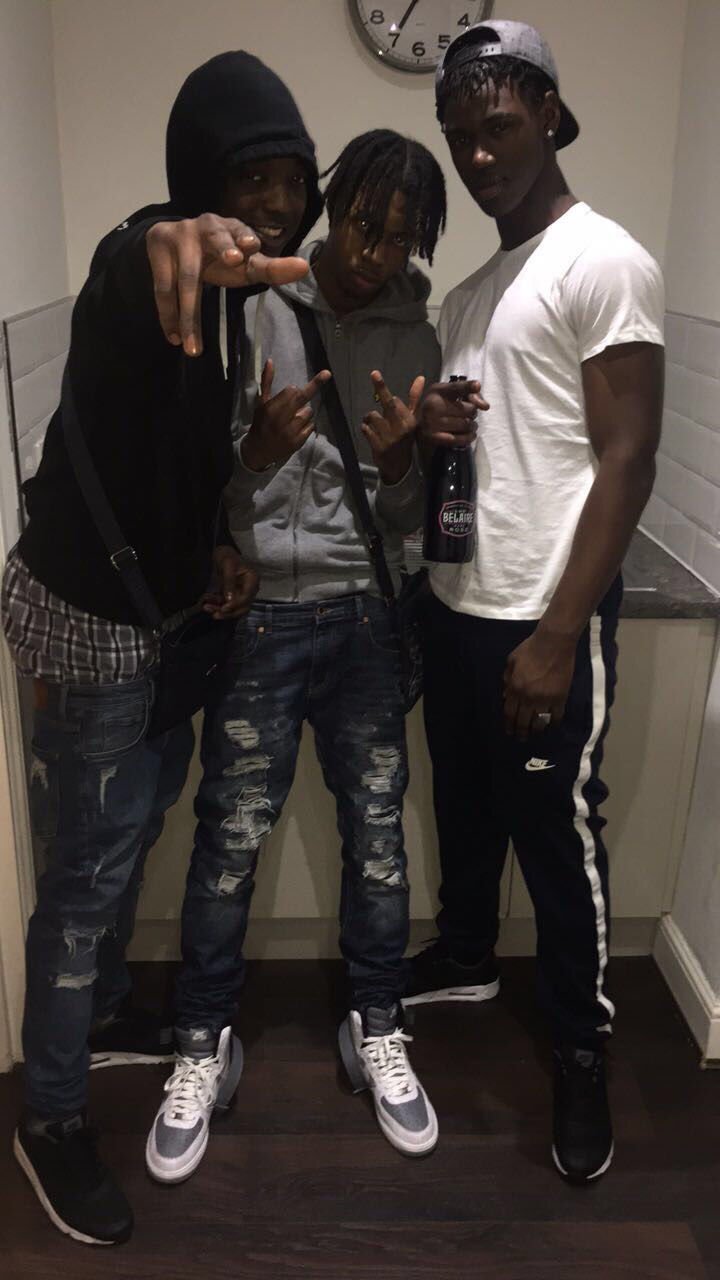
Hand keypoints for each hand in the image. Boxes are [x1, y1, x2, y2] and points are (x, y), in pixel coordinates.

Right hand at [146, 215, 308, 356]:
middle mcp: (207, 227)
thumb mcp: (244, 262)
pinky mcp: (158, 252)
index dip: (245, 238)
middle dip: (224, 249)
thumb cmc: (218, 255)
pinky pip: (164, 289)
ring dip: (189, 316)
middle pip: (216, 240)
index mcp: (232, 228)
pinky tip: (175, 338)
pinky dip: (169, 317)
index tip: (251, 247)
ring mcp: (180, 237)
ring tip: (192, 348)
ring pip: (188, 279)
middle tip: (233, 261)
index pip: (241, 231)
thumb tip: (304, 268)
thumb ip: (270, 268)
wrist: (171, 240)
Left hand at [202, 546, 258, 618]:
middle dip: (228, 613)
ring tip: (206, 608)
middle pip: (242, 607)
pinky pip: (225, 604)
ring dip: (220, 610)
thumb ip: (229, 582)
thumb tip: (229, 600)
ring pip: (233, 608)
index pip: (247, 597)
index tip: (223, 608)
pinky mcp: (232, 595)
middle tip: (215, 615)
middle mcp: (249, 589)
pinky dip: (216, 605)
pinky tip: (206, 603)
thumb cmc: (227, 556)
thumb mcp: (228, 565)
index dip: (236, 605)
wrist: (222, 553)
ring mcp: (241, 593)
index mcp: (252, 580)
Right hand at [241, 358, 330, 471]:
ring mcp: (291, 432)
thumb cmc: (261, 423)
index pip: (292, 391)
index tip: (293, 391)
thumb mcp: (261, 402)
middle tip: (327, 374)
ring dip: (304, 412)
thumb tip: (270, 361)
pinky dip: (307, 424)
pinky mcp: (298, 442)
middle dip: (315, 385)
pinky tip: (297, 428)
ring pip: (308, 412)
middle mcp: (281, 419)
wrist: (259, 450)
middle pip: (302, 398)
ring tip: (293, 418)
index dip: (294, 390)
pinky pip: (311, 426)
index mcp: (271, 408)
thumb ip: (267, 381)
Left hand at [362, 371, 423, 484]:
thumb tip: (420, 378)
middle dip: (381, 387)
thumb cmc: (405, 438)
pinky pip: (365, 428)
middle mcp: (402, 428)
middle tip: (374, 373)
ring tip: (374, 426)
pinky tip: (371, 434)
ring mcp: (390, 438)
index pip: (395, 401)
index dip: (389, 400)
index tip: (381, 385)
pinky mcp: (379, 446)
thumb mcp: (412, 419)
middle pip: (388, 403)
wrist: (399, 466)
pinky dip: (365, 428)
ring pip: (372, 416)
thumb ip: (414, 399)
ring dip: (369, 419)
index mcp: (410, 421)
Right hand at [419, 379, 487, 448]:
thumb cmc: (434, 407)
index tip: (477, 386)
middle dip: (473, 413)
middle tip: (469, 414)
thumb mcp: (446, 393)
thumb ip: (467, 393)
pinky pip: (459, 439)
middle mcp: (433, 405)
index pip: (456, 388)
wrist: (413, 425)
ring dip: (472, 426)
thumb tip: (485, 406)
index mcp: (437, 391)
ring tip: (469, 425)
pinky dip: (468, 437)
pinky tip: (470, 435)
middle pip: (469, 409)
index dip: (468, 386)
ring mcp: (432, 422)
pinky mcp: (433, 437)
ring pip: (466, 424)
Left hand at [502, 628, 576, 738]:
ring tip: (534, 734)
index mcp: (515, 688)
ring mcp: (545, 699)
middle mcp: (528, 697)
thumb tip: (504, 696)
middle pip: (523, 722)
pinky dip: (553, 724)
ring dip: (536, 731)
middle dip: (521, 733)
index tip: (510, 731)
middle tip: (521, 738)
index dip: (509, 725)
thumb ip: (506, 679)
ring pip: (539, 723)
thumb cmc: (530, 649)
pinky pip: (556, 717)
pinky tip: (551, 727)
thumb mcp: (511, 661)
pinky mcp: (560, 698)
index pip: (509, 713)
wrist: (554, 643)